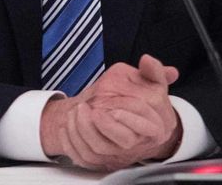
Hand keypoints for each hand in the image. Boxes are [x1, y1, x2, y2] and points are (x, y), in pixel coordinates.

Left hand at [40, 55, 182, 169]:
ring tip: (76, 111)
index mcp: (155, 127)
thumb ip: (152, 72)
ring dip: (82, 130)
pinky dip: (71, 142)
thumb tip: (147, 60)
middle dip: (104, 125)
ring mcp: (118, 155)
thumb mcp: (150, 84)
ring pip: (98, 150)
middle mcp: (138, 144)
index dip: (131, 119)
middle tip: (89, 108)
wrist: (124, 122)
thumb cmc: (140, 102)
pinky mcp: (100, 161)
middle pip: (123, 142)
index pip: (149, 129)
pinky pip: (82, 157)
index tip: (115, 109)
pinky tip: (66, 126)